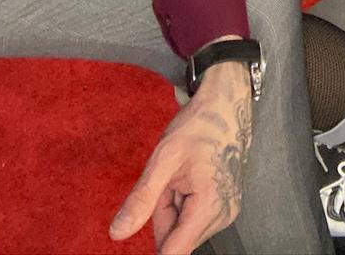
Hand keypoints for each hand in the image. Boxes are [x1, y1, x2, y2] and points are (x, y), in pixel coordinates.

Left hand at [110, 61, 250, 252]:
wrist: (226, 104)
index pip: (173, 253)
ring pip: (183, 229)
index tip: (154, 212)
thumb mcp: (163, 158)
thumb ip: (141, 199)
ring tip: (182, 175)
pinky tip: (190, 178)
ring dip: (174, 208)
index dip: (153, 248)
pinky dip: (184, 203)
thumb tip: (117, 233)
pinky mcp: (226, 206)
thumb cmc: (199, 125)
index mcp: (208, 205)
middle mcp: (223, 214)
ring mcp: (227, 211)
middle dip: (163, 214)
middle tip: (168, 181)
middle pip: (175, 239)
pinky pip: (194, 219)